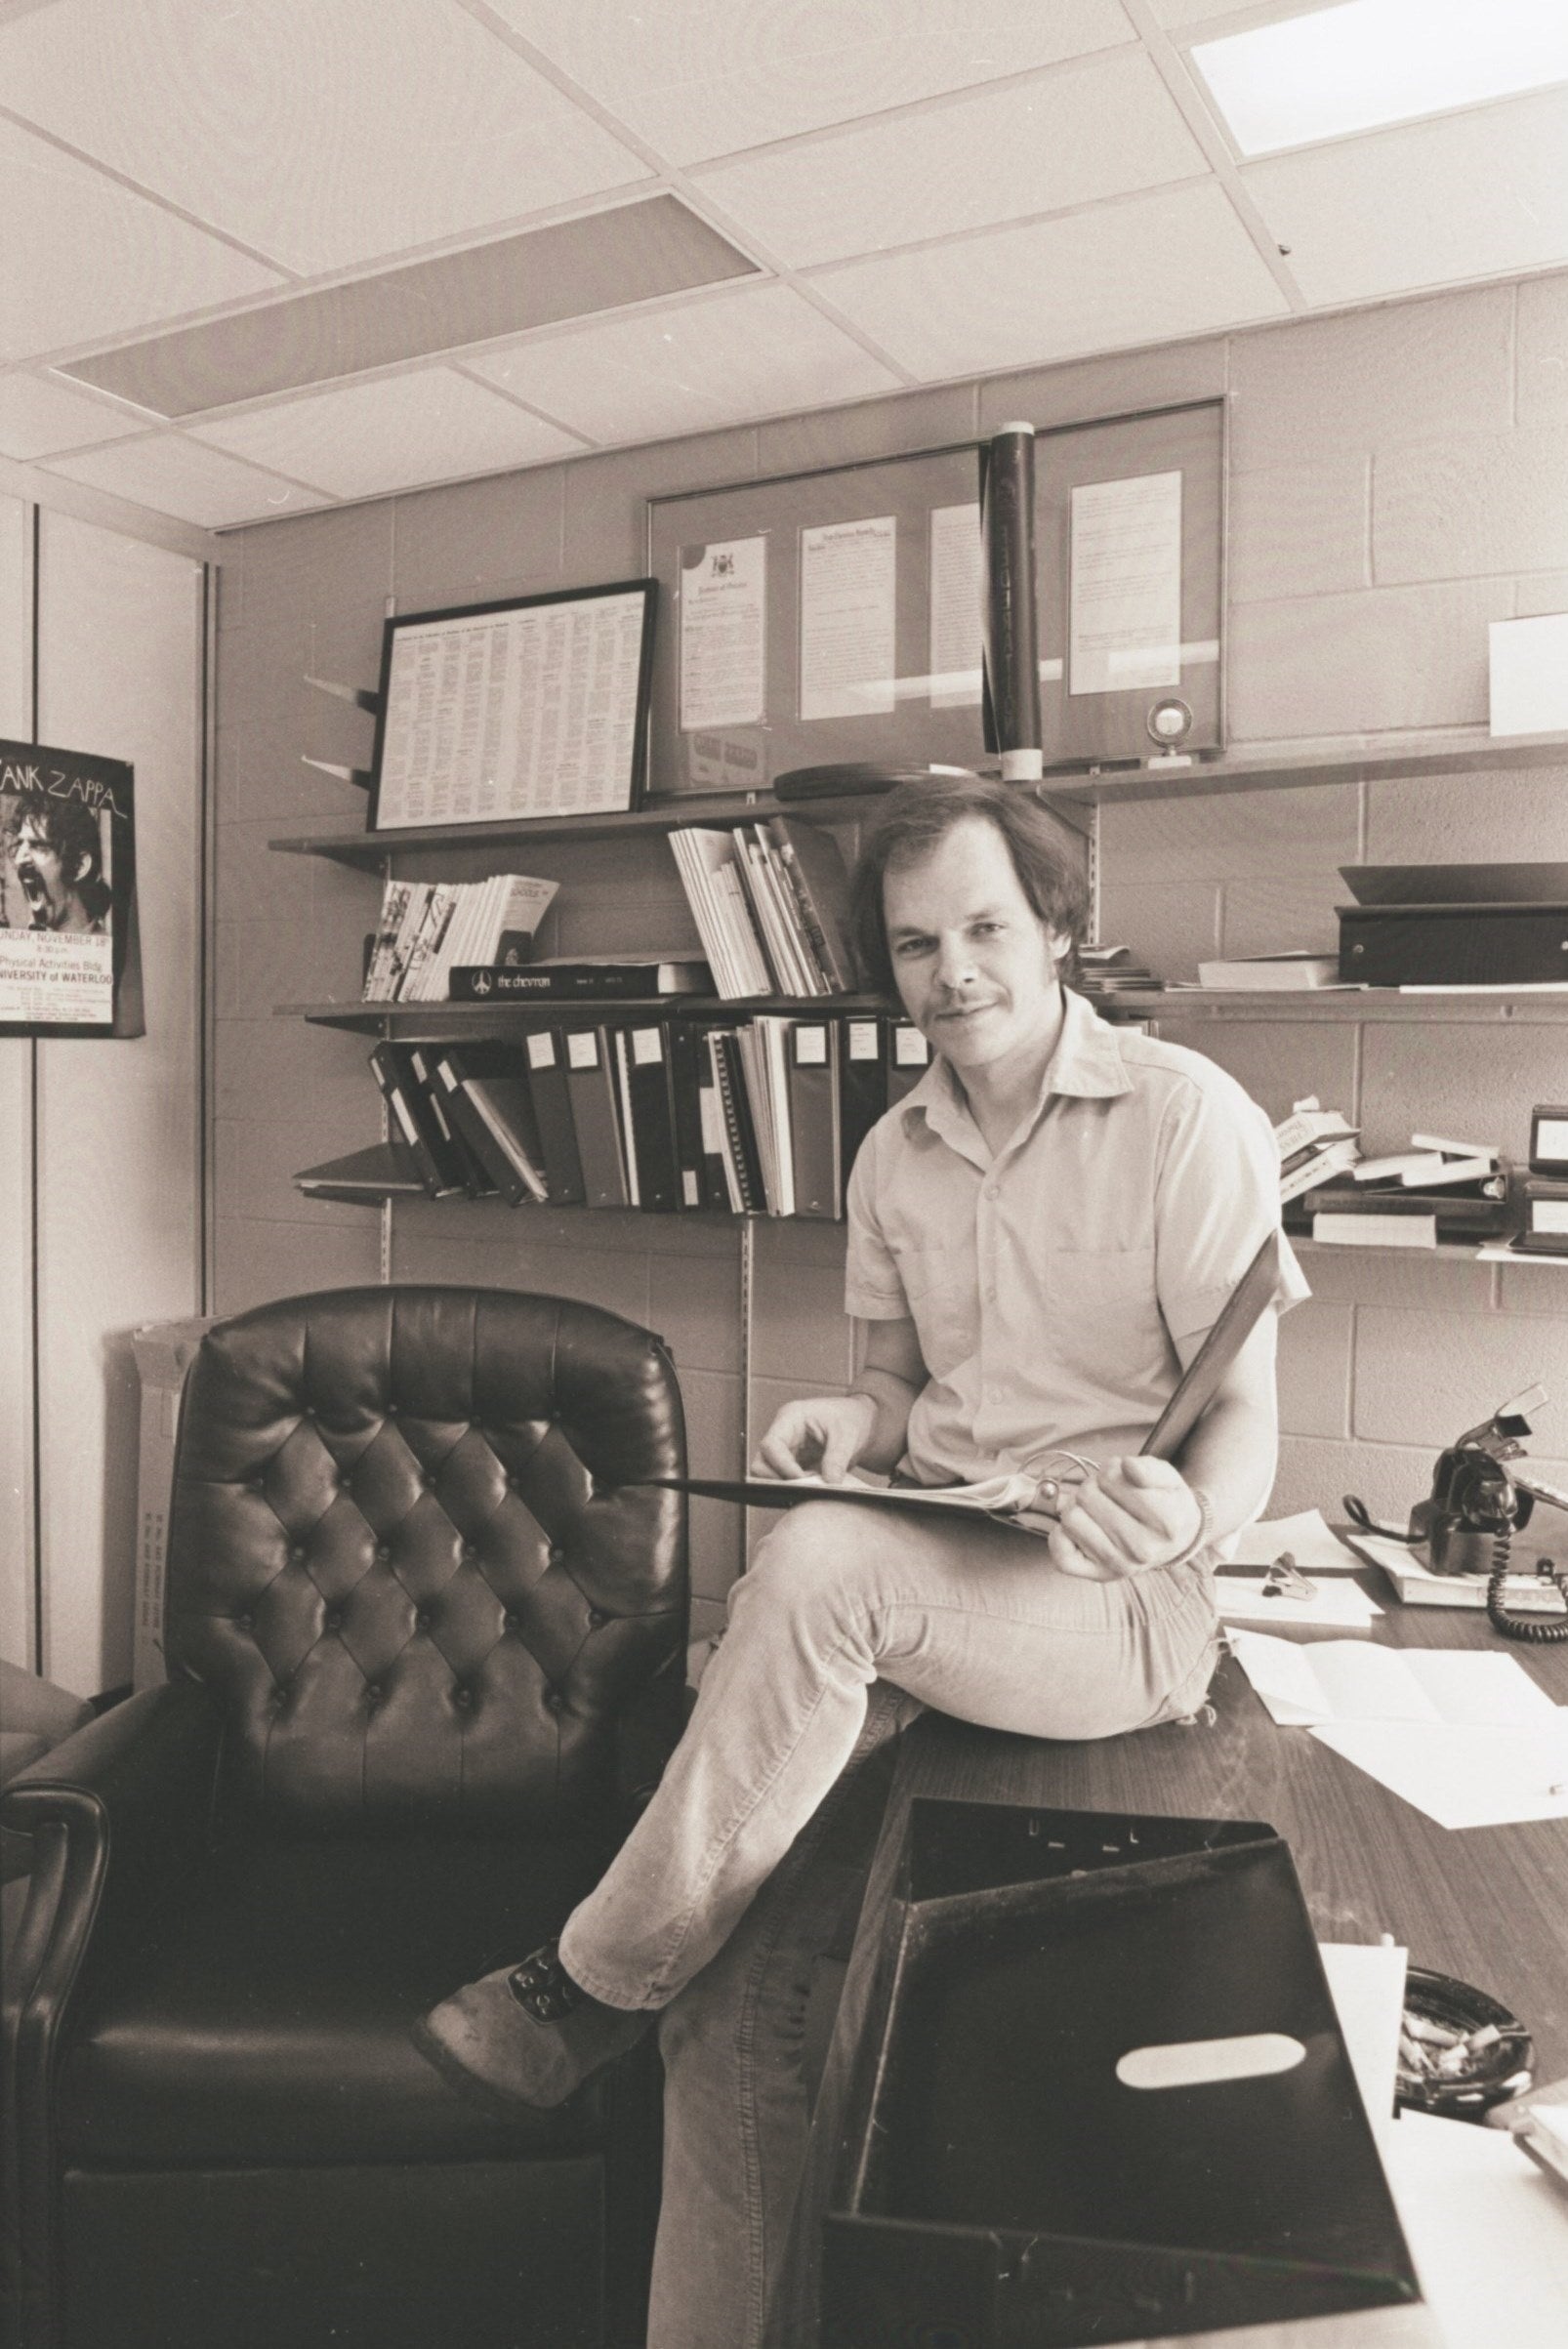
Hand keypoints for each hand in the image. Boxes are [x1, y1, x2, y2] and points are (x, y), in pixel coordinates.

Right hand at [754, 1393, 877, 1483]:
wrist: (860, 1422)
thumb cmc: (850, 1418)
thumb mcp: (848, 1435)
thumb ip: (837, 1458)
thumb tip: (829, 1483)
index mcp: (790, 1418)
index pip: (771, 1445)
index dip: (782, 1465)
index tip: (801, 1479)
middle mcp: (782, 1434)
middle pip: (761, 1463)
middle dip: (778, 1479)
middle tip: (805, 1486)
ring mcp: (786, 1450)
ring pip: (768, 1475)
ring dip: (786, 1486)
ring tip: (812, 1487)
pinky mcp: (792, 1465)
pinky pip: (784, 1481)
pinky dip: (795, 1488)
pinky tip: (814, 1489)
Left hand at [1046, 1456, 1202, 1581]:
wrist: (1176, 1540)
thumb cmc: (1165, 1501)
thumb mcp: (1167, 1477)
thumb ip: (1148, 1468)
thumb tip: (1127, 1466)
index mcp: (1165, 1522)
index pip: (1109, 1479)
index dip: (1110, 1469)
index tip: (1122, 1476)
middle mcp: (1143, 1549)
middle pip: (1086, 1495)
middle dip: (1094, 1486)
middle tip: (1109, 1493)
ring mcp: (1120, 1565)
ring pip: (1071, 1518)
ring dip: (1079, 1507)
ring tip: (1098, 1508)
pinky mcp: (1099, 1576)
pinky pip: (1062, 1556)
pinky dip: (1062, 1536)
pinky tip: (1084, 1527)